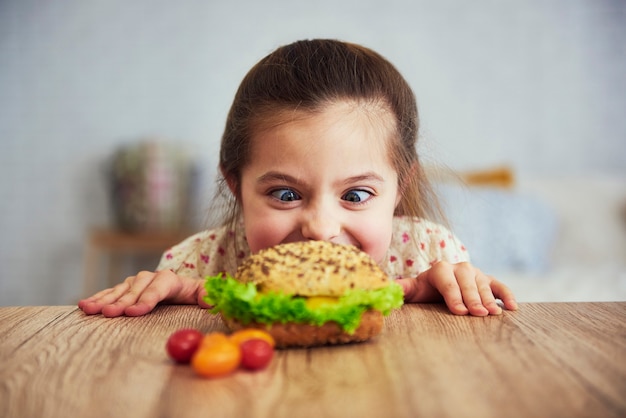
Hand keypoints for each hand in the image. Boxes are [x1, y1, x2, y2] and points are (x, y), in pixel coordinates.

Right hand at [78, 270, 208, 316]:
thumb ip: (209, 296)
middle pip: (135, 291)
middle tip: (109, 314)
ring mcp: (136, 282)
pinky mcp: (126, 289)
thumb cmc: (195, 295)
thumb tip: (211, 299)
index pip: (158, 288)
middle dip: (122, 302)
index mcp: (171, 280)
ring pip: (119, 291)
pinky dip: (98, 298)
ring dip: (104, 300)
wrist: (185, 289)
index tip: (134, 312)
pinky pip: (110, 293)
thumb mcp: (206, 294)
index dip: (146, 300)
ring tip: (90, 310)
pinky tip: (85, 305)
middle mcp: (151, 278)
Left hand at [396, 261, 517, 315]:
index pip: (447, 281)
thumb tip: (388, 287)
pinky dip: (506, 295)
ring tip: (493, 314)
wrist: (439, 286)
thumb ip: (402, 288)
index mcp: (440, 269)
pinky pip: (499, 286)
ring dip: (489, 299)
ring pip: (483, 284)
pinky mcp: (488, 280)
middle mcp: (459, 268)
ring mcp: (476, 273)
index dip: (453, 296)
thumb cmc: (425, 291)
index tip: (459, 311)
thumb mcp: (413, 290)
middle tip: (478, 314)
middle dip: (472, 298)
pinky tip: (512, 307)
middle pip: (467, 282)